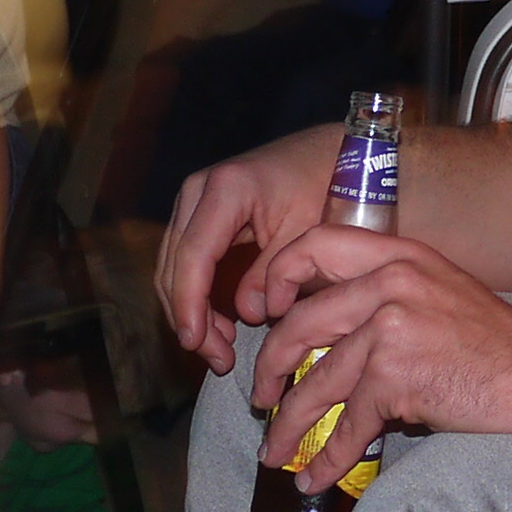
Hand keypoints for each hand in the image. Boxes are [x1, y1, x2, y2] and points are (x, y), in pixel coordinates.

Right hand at [156, 122, 346, 369]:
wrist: (336, 153)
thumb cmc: (329, 187)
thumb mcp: (308, 235)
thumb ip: (274, 275)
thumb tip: (246, 315)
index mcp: (227, 190)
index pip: (194, 257)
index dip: (190, 305)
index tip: (196, 343)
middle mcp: (199, 190)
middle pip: (176, 265)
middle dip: (190, 317)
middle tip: (217, 358)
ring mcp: (195, 200)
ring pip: (175, 267)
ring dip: (191, 311)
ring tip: (219, 350)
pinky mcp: (200, 213)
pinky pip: (187, 260)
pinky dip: (197, 295)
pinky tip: (217, 326)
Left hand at [250, 235, 511, 484]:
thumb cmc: (494, 339)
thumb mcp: (437, 290)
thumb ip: (385, 295)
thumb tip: (328, 336)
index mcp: (397, 255)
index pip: (315, 245)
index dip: (279, 277)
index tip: (267, 313)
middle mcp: (389, 283)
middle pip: (299, 323)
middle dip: (270, 368)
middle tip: (261, 397)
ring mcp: (391, 329)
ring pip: (316, 382)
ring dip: (289, 425)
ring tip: (276, 451)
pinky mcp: (397, 376)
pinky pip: (348, 422)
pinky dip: (327, 456)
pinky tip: (316, 475)